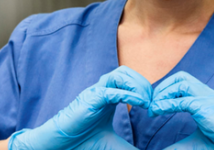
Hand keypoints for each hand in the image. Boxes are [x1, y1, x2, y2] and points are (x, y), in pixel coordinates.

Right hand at [9, 66, 151, 149]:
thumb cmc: (83, 142)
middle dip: (143, 83)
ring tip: (146, 101)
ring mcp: (95, 92)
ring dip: (137, 85)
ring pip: (120, 74)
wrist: (60, 146)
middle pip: (126, 72)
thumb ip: (129, 145)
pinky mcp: (90, 99)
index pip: (129, 79)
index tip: (153, 105)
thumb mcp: (112, 143)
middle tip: (151, 101)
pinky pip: (111, 91)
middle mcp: (102, 90)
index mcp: (108, 95)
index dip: (143, 87)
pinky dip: (128, 94)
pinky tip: (139, 103)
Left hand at [149, 71, 213, 149]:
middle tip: (151, 102)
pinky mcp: (207, 109)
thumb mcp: (199, 139)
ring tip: (153, 107)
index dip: (168, 88)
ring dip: (163, 93)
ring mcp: (209, 100)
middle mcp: (209, 94)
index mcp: (209, 98)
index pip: (185, 81)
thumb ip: (182, 140)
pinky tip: (157, 111)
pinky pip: (183, 101)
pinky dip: (167, 104)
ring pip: (182, 83)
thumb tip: (163, 149)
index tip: (156, 101)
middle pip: (182, 77)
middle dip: (163, 86)